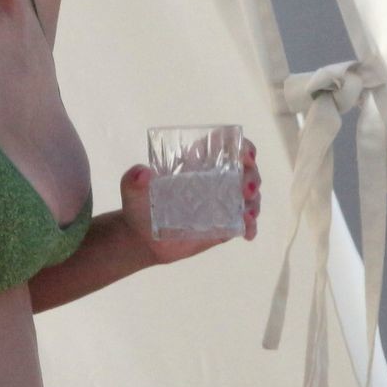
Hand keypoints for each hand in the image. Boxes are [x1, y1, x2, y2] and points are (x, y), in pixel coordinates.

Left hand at [120, 137, 260, 264]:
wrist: (142, 240)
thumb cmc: (140, 207)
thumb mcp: (132, 191)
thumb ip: (133, 180)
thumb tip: (142, 173)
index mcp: (199, 164)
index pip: (227, 147)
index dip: (242, 147)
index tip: (246, 155)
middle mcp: (217, 180)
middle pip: (246, 171)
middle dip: (252, 176)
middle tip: (245, 189)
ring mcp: (224, 204)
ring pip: (250, 197)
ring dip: (255, 203)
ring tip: (248, 213)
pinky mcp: (225, 226)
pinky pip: (245, 224)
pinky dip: (251, 227)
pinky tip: (247, 233)